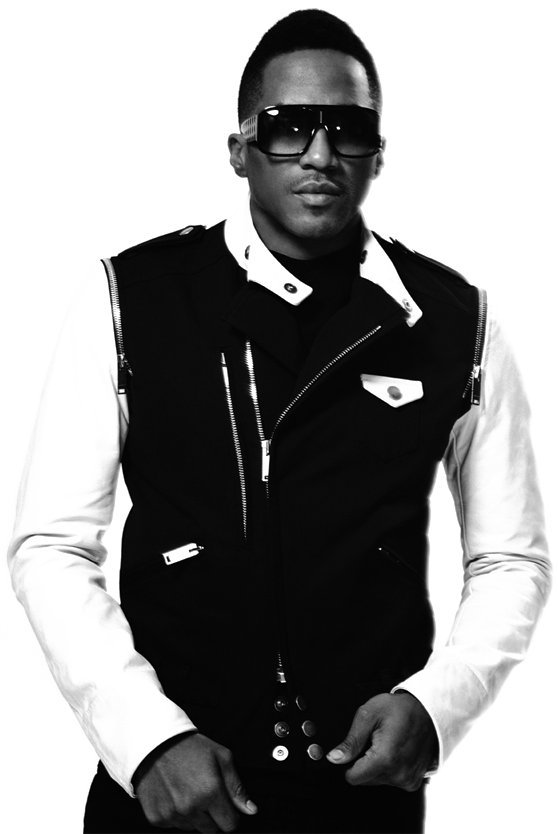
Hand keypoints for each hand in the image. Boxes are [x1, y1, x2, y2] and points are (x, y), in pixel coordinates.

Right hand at [134, 732, 257, 831]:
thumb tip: (251, 810)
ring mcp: (172, 814)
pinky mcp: (157, 818)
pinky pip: (173, 826)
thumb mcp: (220, 756)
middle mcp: (190, 807)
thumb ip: (236, 786)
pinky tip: (173, 795)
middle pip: (211, 829)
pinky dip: (175, 814)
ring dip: (193, 815)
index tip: (223, 804)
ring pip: (192, 828)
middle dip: (211, 815)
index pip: (229, 824)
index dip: (229, 814)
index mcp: (210, 791)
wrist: (154, 742)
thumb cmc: (189, 747)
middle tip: (203, 793)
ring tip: (186, 790)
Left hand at [326, 691, 437, 790]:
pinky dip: (390, 767)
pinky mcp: (414, 782)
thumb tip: (334, 758)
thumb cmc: (399, 709)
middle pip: (365, 779)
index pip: (353, 777)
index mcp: (385, 759)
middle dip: (364, 761)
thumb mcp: (369, 714)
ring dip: (377, 764)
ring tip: (387, 742)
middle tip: (376, 740)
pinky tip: (397, 750)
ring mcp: (408, 780)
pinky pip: (391, 780)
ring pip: (377, 780)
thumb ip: (351, 740)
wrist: (429, 711)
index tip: (357, 747)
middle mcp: (398, 774)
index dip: (349, 762)